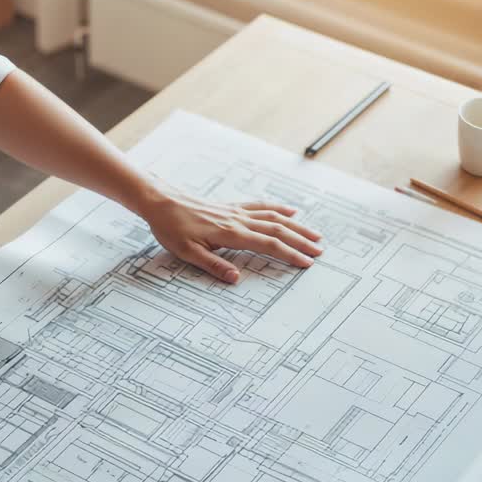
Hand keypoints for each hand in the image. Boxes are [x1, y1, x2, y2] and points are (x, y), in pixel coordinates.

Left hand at [138, 187, 322, 282]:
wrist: (161, 202)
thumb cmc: (171, 228)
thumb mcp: (187, 253)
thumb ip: (213, 266)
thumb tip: (236, 279)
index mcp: (230, 234)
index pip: (268, 246)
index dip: (290, 254)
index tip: (306, 263)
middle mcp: (238, 220)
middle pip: (278, 231)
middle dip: (301, 242)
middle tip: (320, 252)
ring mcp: (236, 212)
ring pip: (274, 218)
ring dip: (296, 227)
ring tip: (314, 235)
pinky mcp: (231, 207)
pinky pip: (261, 207)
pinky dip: (279, 209)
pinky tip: (291, 212)